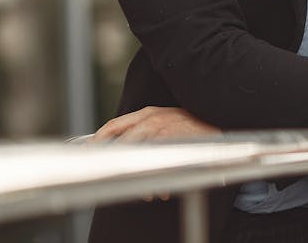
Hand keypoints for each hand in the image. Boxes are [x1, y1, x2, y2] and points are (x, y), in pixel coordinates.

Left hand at [89, 107, 220, 201]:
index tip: (88, 152)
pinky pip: (159, 168)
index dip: (98, 140)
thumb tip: (122, 147)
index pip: (114, 125)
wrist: (219, 123)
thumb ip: (144, 128)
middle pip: (122, 144)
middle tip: (109, 178)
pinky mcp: (174, 146)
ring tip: (144, 193)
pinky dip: (158, 184)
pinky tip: (161, 192)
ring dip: (139, 180)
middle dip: (114, 164)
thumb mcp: (164, 119)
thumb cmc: (191, 125)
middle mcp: (151, 121)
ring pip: (139, 159)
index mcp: (147, 114)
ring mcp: (162, 133)